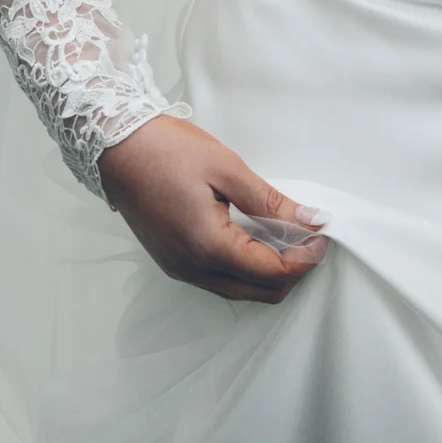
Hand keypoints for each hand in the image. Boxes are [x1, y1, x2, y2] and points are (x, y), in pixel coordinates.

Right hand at [97, 114, 328, 302]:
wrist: (118, 150)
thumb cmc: (169, 152)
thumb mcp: (227, 169)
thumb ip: (270, 201)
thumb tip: (310, 220)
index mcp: (209, 248)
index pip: (272, 273)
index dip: (305, 258)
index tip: (323, 233)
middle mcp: (193, 269)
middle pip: (258, 293)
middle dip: (292, 272)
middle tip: (311, 238)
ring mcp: (180, 269)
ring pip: (238, 290)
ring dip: (269, 272)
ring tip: (289, 235)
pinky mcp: (173, 261)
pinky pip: (219, 279)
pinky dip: (245, 267)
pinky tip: (257, 237)